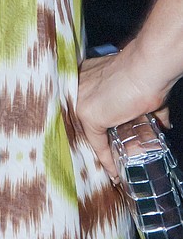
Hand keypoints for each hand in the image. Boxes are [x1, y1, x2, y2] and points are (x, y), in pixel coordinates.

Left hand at [77, 49, 169, 177]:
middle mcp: (77, 84)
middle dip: (99, 137)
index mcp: (86, 74)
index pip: (85, 103)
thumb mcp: (136, 89)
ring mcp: (80, 99)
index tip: (105, 137)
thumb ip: (141, 107)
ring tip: (114, 164)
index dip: (98, 121)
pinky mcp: (88, 115)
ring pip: (91, 132)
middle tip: (111, 153)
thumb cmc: (145, 72)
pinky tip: (114, 170)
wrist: (147, 68)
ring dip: (104, 149)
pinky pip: (97, 143)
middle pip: (84, 119)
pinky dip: (107, 159)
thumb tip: (161, 123)